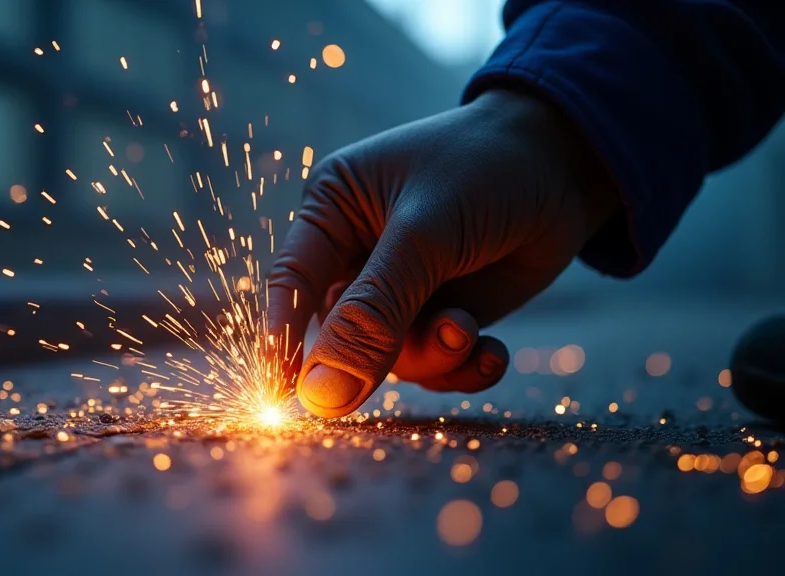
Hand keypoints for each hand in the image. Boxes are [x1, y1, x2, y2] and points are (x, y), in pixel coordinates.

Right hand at [267, 90, 618, 417]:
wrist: (571, 164)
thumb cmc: (486, 169)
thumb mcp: (425, 235)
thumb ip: (372, 313)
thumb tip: (319, 395)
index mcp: (332, 210)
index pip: (289, 283)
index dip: (280, 340)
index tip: (280, 399)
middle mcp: (358, 253)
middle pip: (342, 333)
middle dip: (385, 349)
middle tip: (437, 343)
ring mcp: (402, 287)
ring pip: (391, 357)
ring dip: (433, 356)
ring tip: (470, 332)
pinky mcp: (445, 311)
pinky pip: (435, 364)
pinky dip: (463, 367)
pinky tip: (492, 353)